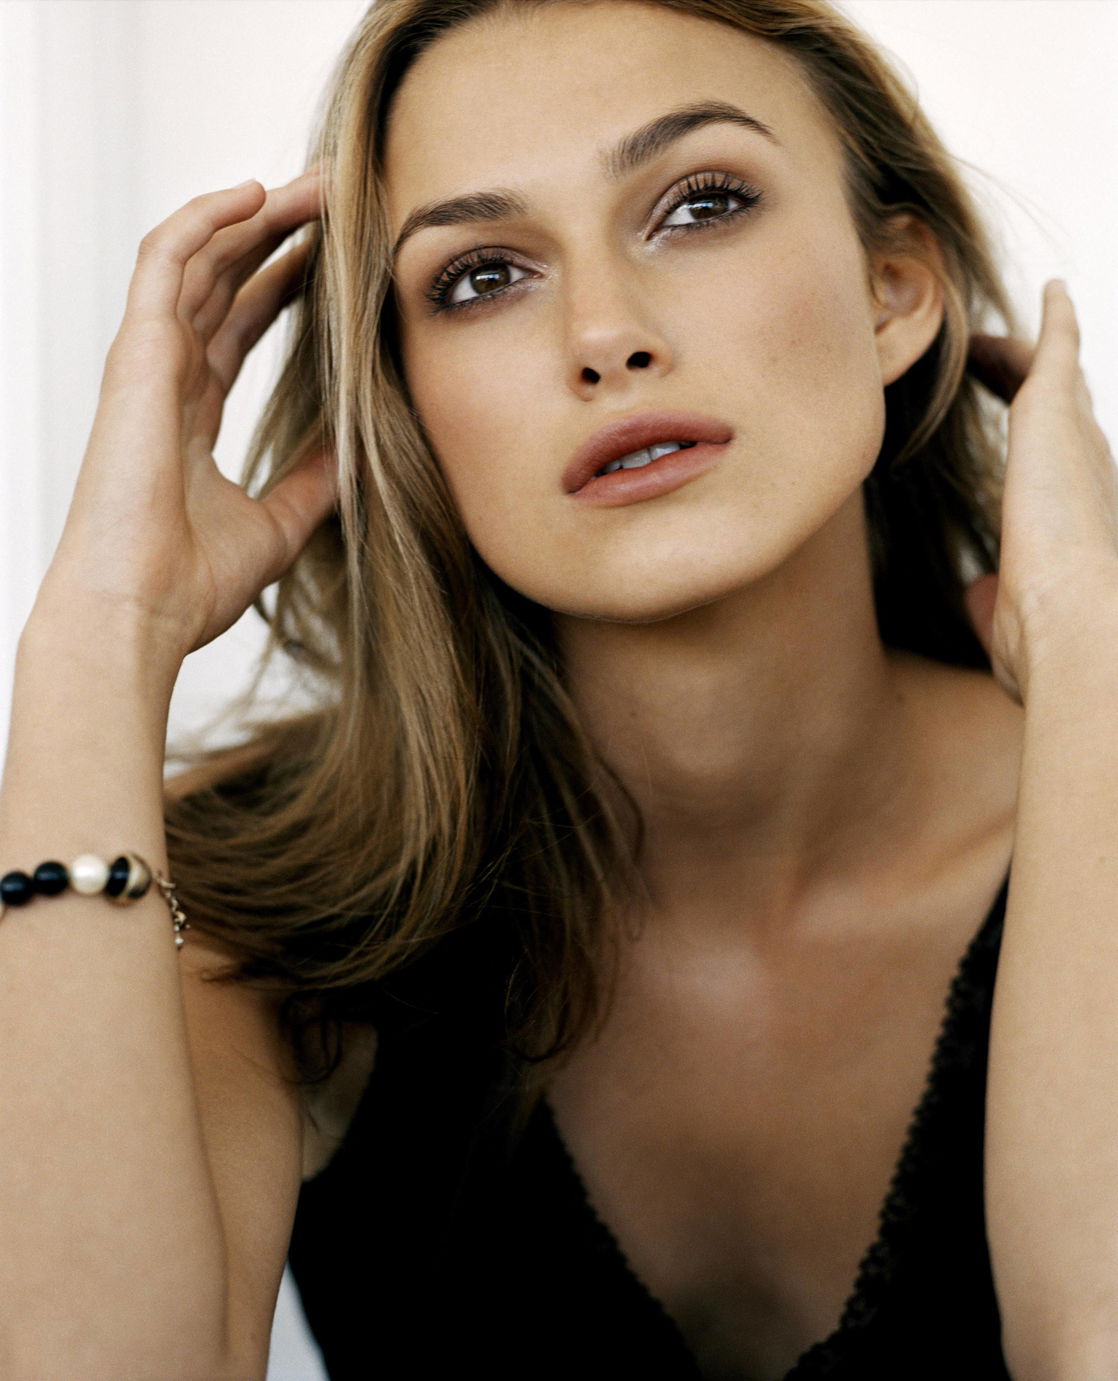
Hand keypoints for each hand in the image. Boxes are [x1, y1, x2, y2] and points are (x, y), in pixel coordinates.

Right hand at [30, 169, 336, 685]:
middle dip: (279, 234)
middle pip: (224, 279)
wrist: (138, 614)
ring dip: (256, 214)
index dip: (285, 282)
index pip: (240, 323)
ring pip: (200, 257)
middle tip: (338, 200)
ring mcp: (147, 363)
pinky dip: (207, 220)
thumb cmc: (190, 585)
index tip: (338, 256)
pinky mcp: (136, 354)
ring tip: (317, 185)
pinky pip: (166, 261)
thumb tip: (361, 448)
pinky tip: (255, 194)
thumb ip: (315, 480)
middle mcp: (166, 379)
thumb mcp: (280, 523)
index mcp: (190, 415)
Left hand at [962, 281, 1117, 704]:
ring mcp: (1078, 439)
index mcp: (1077, 525)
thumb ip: (993, 608)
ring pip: (1049, 379)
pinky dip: (1054, 321)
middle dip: (1029, 391)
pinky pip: (1056, 350)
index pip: (1058, 478)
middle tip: (995, 366)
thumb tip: (974, 593)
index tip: (1015, 446)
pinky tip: (1050, 292)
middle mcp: (1090, 474)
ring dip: (1017, 356)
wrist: (1079, 628)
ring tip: (978, 338)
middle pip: (1058, 418)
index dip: (1036, 457)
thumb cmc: (1049, 646)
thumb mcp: (1008, 628)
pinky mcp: (1056, 411)